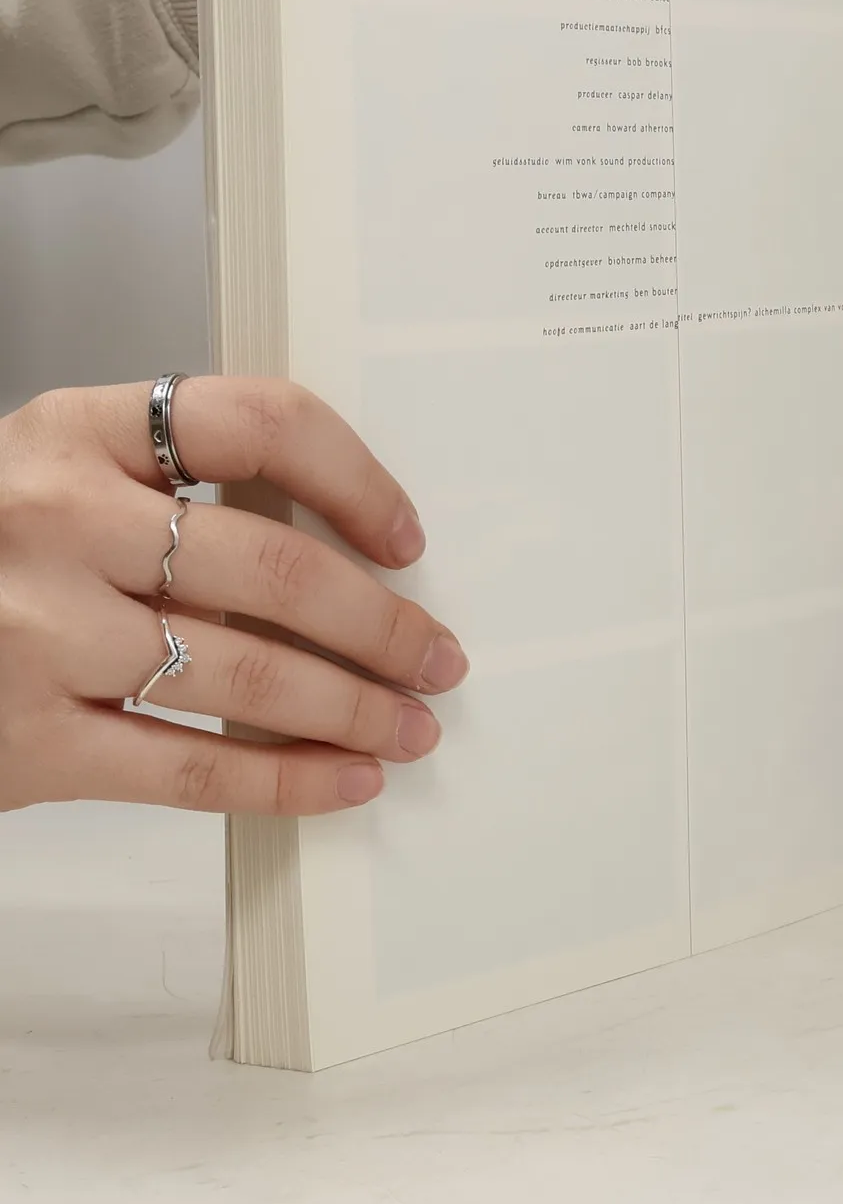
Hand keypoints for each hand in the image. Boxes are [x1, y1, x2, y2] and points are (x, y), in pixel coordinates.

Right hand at [0, 379, 466, 816]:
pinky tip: (346, 779)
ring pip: (249, 676)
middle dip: (383, 624)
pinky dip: (284, 781)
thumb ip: (173, 490)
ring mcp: (37, 635)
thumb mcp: (55, 478)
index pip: (260, 423)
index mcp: (77, 432)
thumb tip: (346, 549)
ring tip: (413, 725)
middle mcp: (57, 521)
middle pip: (276, 568)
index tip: (406, 537)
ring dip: (355, 707)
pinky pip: (188, 770)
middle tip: (440, 655)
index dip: (356, 479)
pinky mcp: (23, 742)